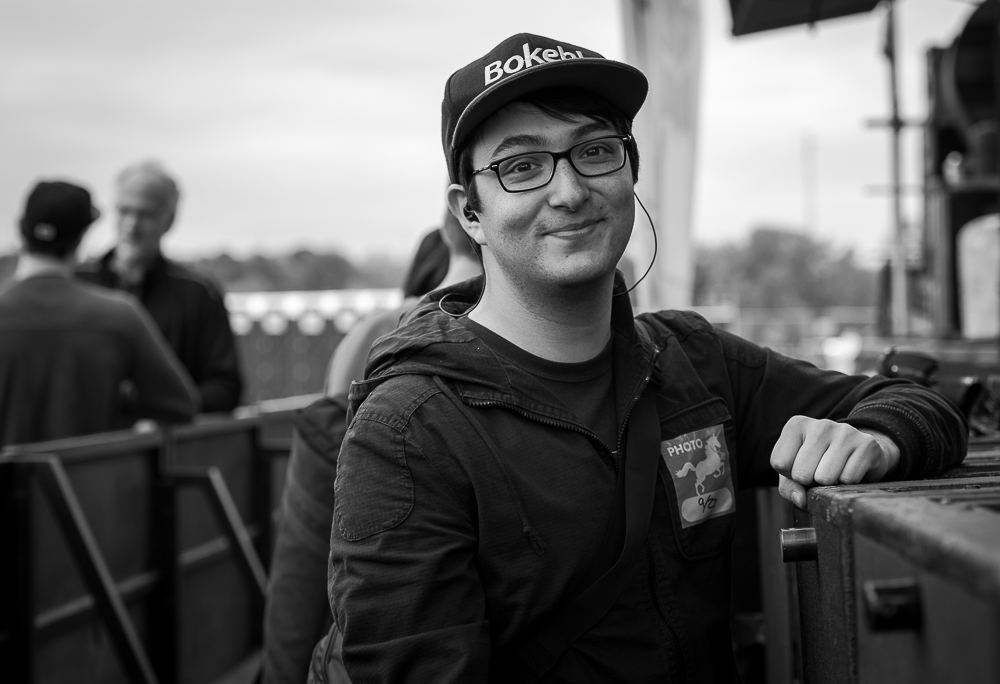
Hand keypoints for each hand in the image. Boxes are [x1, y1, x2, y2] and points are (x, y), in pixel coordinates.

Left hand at [770, 416, 899, 508]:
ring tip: (834, 471)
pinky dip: (848, 483)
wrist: (860, 453)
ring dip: (829, 484)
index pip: (780, 463)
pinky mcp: (866, 444)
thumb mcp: (795, 472)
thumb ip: (789, 486)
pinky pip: (848, 479)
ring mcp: (845, 432)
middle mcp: (820, 424)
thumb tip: (800, 499)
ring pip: (825, 478)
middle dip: (809, 481)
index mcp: (796, 425)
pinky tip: (850, 469)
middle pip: (801, 473)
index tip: (802, 466)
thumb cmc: (819, 463)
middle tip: (819, 471)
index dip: (790, 475)